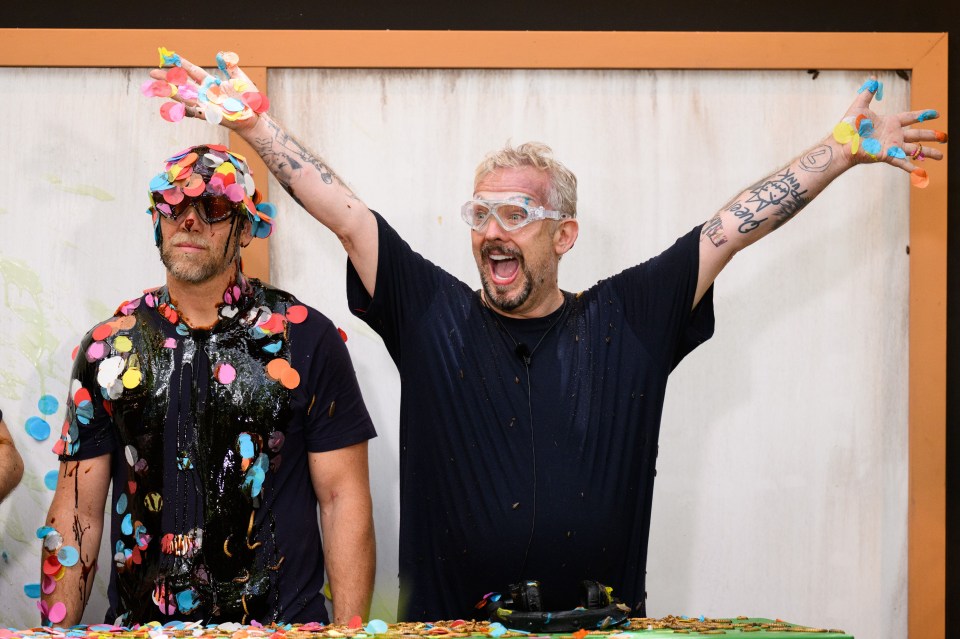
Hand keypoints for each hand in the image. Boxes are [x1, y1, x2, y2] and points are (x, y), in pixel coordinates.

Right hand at [144, 48, 268, 131]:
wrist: (256, 117)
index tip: (171, 57)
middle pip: (183, 84)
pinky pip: (195, 111)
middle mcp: (206, 93)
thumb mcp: (240, 79)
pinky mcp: (210, 115)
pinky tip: (175, 104)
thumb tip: (223, 55)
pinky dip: (185, 108)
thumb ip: (231, 67)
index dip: (182, 65)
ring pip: (185, 97)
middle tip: (152, 73)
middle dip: (168, 79)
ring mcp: (207, 104)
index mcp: (212, 84)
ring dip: (171, 92)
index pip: (193, 72)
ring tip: (156, 87)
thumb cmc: (250, 100)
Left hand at [833, 78, 945, 185]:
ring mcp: (891, 146)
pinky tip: (921, 173)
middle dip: (931, 135)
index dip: (923, 115)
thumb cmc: (848, 126)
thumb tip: (872, 79)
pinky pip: (902, 162)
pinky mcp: (886, 155)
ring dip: (928, 152)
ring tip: (941, 156)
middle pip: (917, 134)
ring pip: (915, 149)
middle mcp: (893, 135)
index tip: (936, 114)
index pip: (911, 117)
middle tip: (945, 137)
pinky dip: (911, 168)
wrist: (840, 142)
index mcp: (890, 122)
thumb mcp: (859, 105)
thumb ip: (867, 92)